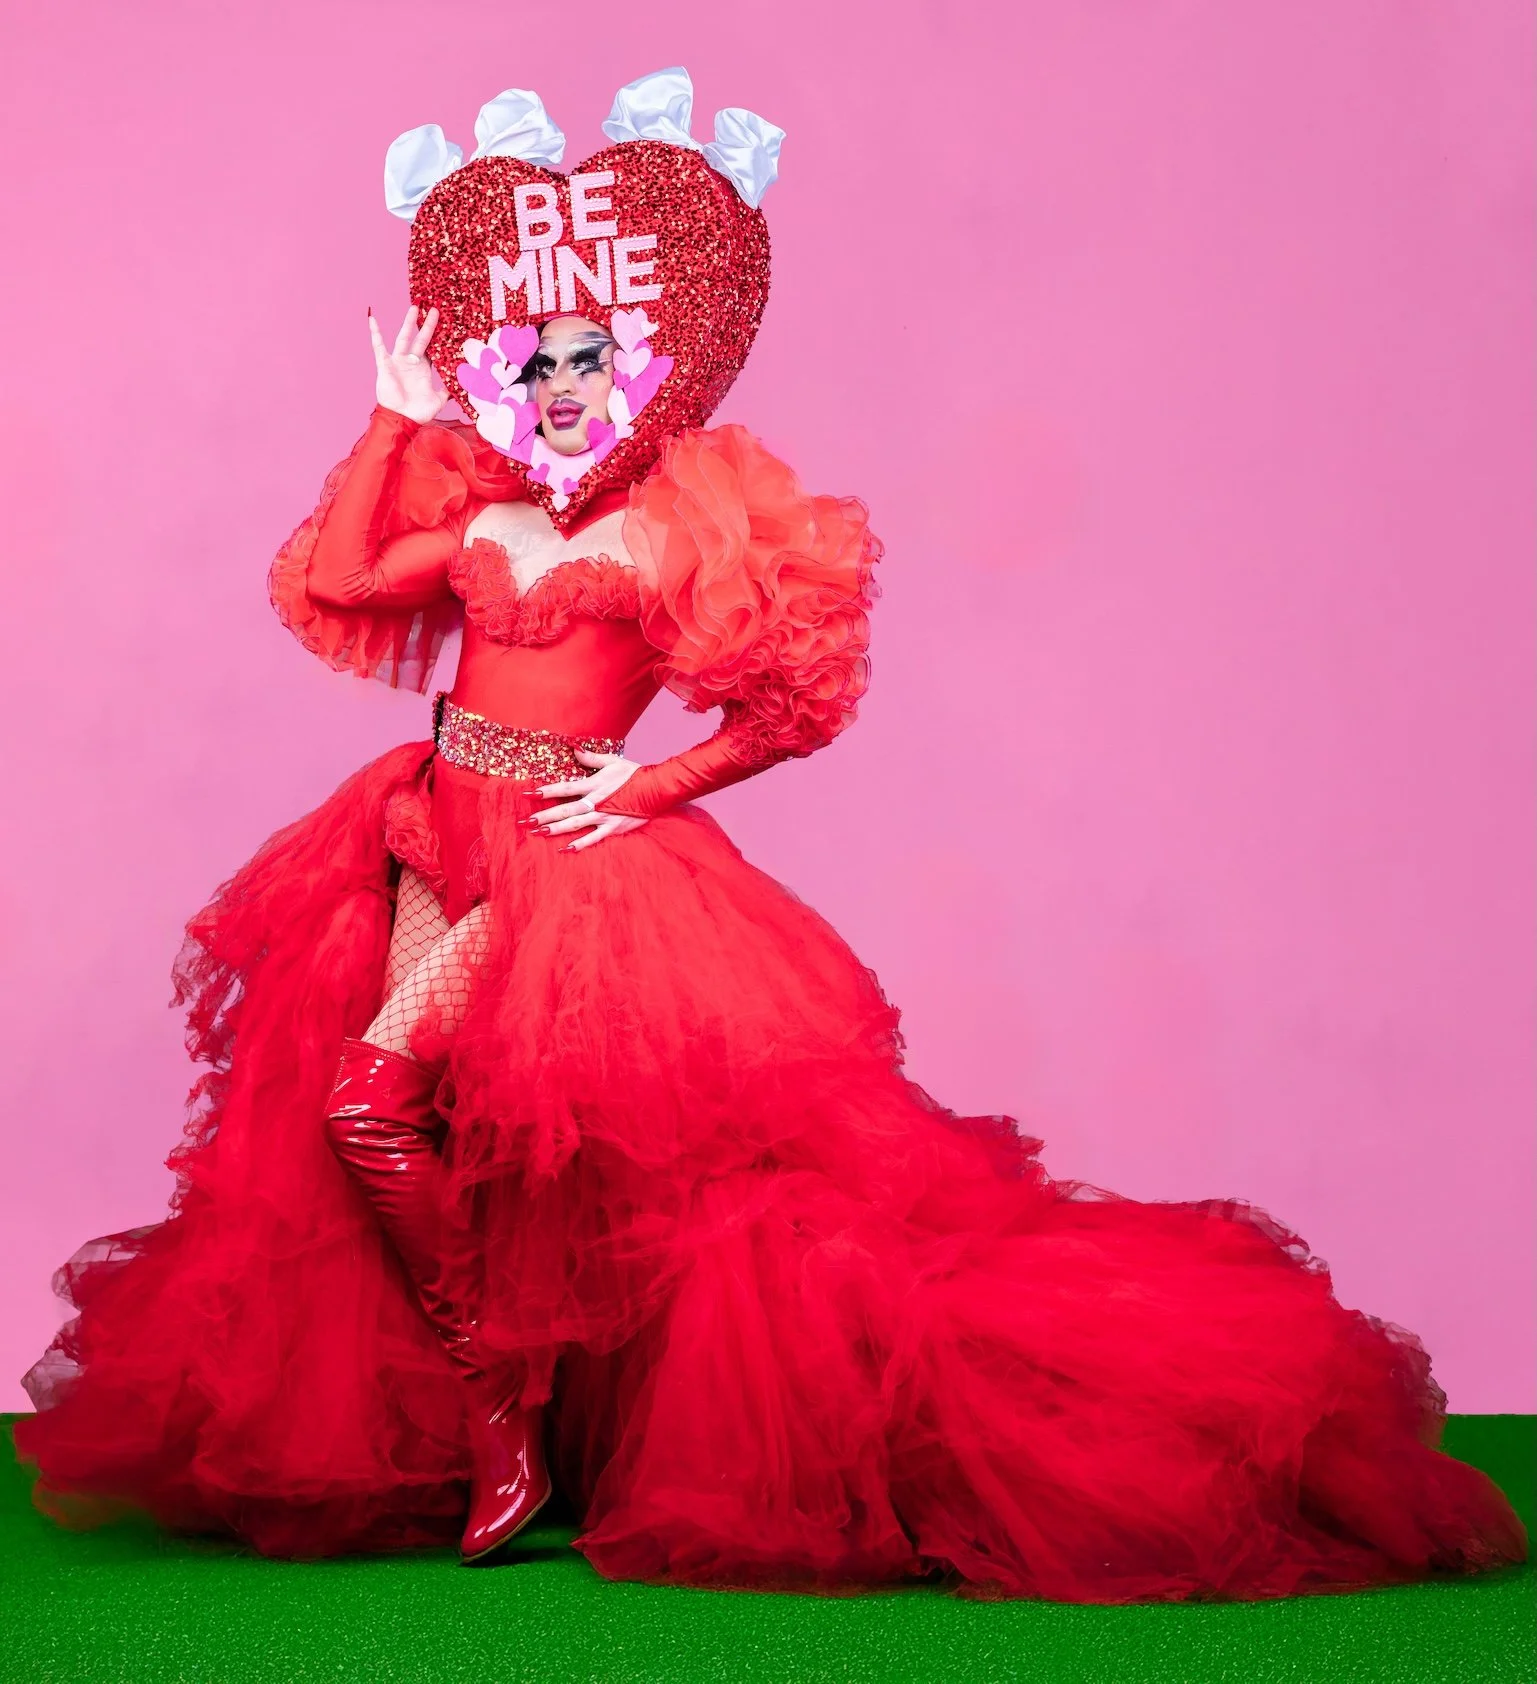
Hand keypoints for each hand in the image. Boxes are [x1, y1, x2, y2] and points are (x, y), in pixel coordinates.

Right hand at [369, 305, 447, 421]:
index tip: (445, 326)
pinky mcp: (385, 364)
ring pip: (404, 337)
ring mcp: (397, 362)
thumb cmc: (418, 413)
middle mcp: (411, 362)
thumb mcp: (438, 401)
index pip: (432, 349)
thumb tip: (462, 386)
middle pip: (420, 339)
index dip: (438, 338)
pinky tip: (373, 319)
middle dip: (427, 324)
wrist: (401, 419)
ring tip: (415, 307)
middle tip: (433, 309)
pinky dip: (375, 333)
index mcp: (423, 369)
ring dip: (408, 322)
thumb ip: (448, 391)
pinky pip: (378, 346)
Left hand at [528, 751, 647, 850]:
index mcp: (593, 784)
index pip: (564, 788)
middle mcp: (595, 801)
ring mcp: (603, 816)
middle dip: (544, 815)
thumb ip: (591, 757)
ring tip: (539, 833)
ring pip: (575, 824)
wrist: (657, 789)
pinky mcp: (613, 828)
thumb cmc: (635, 774)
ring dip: (556, 829)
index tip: (528, 793)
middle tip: (526, 821)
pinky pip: (593, 838)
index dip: (545, 791)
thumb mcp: (613, 761)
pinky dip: (580, 844)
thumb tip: (574, 748)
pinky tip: (566, 849)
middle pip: (564, 809)